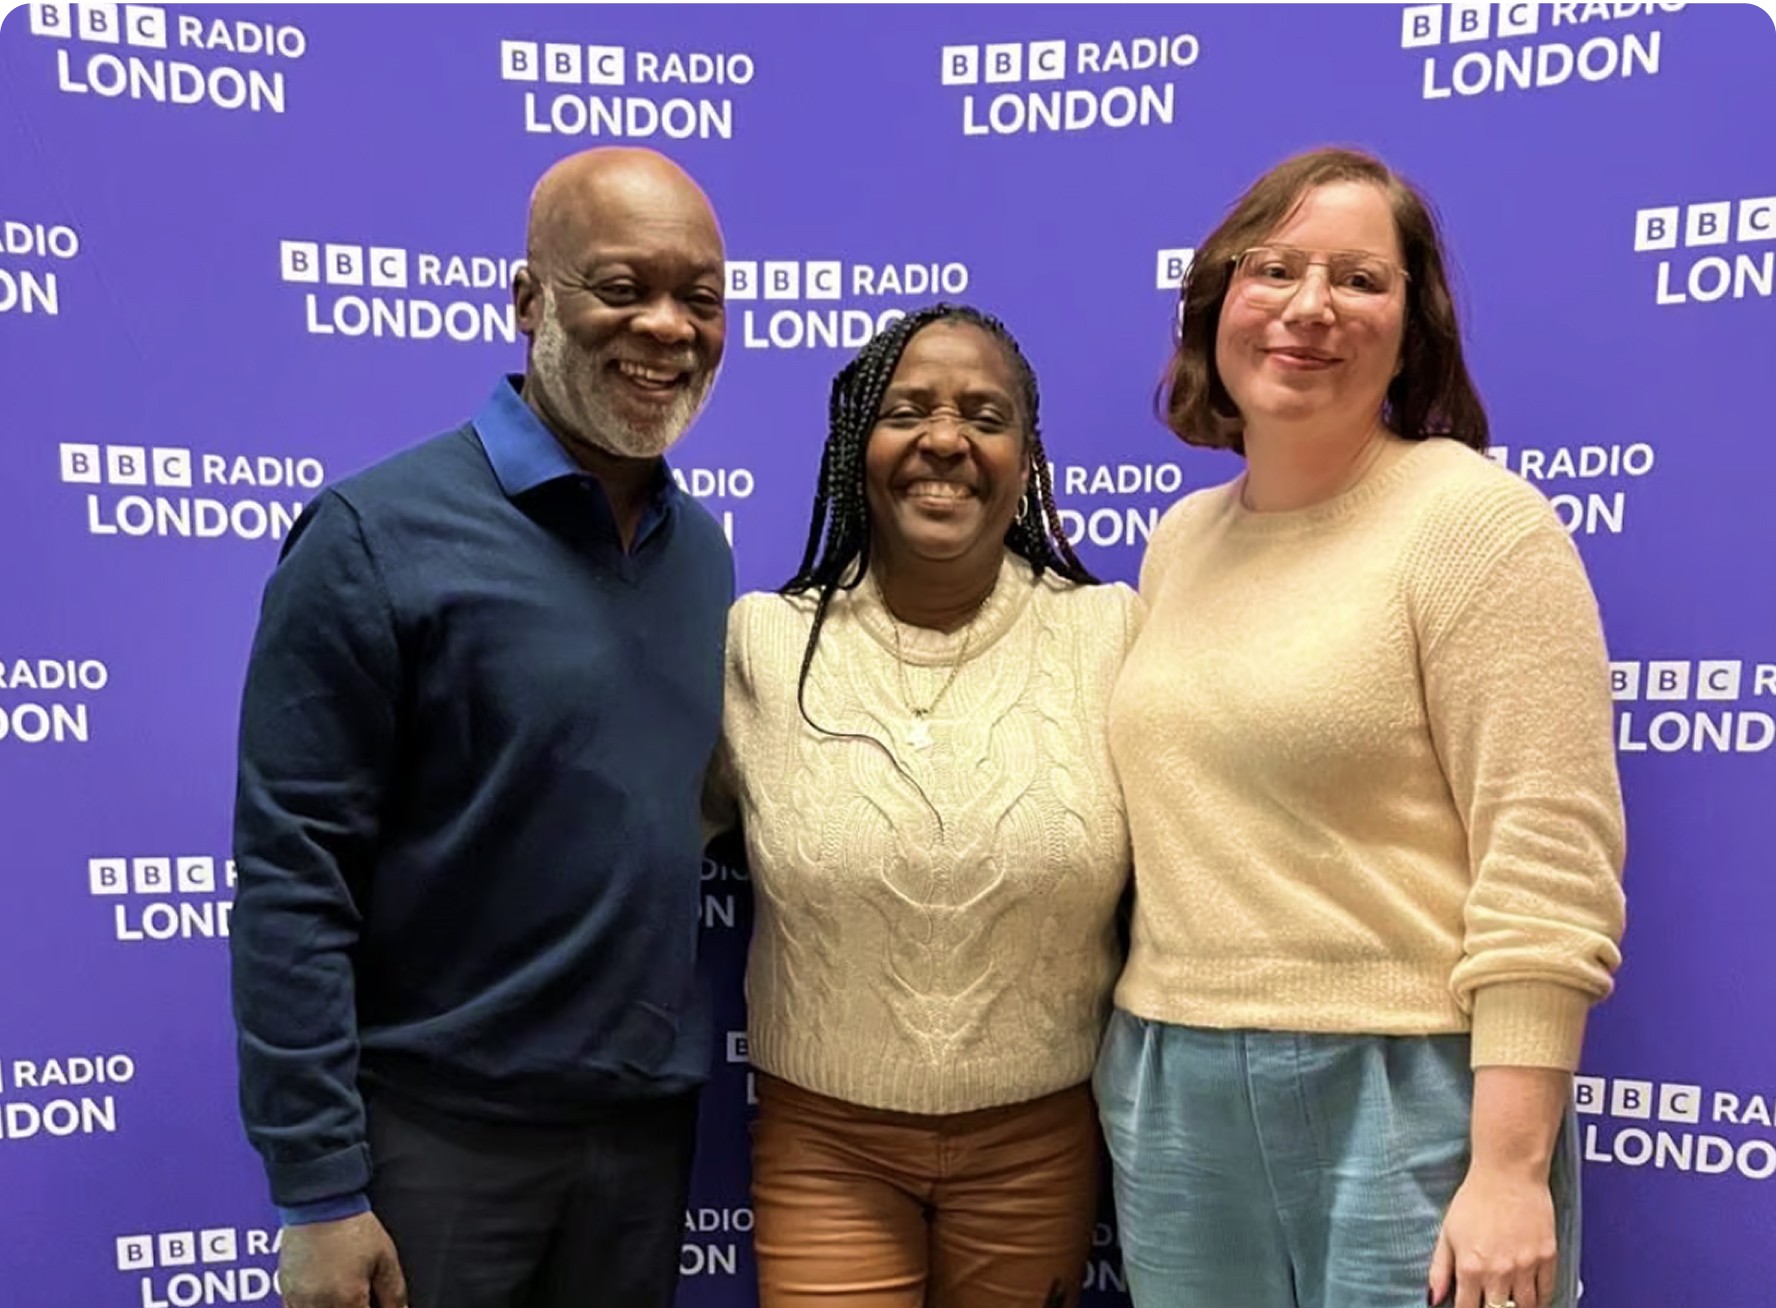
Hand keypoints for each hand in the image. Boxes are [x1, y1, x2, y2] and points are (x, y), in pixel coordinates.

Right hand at [278, 1212, 407, 1307]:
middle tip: (361, 1296)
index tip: (372, 1302)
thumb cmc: (353, 1226)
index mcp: (348, 1300)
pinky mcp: (286, 1292)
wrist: (320, 1202)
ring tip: (343, 1295)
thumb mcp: (384, 1257)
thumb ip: (393, 1292)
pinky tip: (324, 1298)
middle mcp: (320, 1306)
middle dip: (353, 1307)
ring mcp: (299, 1301)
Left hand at [1427, 1165, 1557, 1307]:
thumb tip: (1433, 1299)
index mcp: (1470, 1267)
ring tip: (1510, 1301)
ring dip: (1517, 1307)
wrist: (1508, 1173)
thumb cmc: (1475, 1198)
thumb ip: (1439, 1269)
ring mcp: (1525, 1266)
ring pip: (1525, 1307)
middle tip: (1490, 1301)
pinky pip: (1547, 1292)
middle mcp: (1498, 1271)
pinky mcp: (1547, 1257)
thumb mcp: (1447, 1232)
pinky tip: (1531, 1296)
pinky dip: (1540, 1299)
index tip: (1469, 1307)